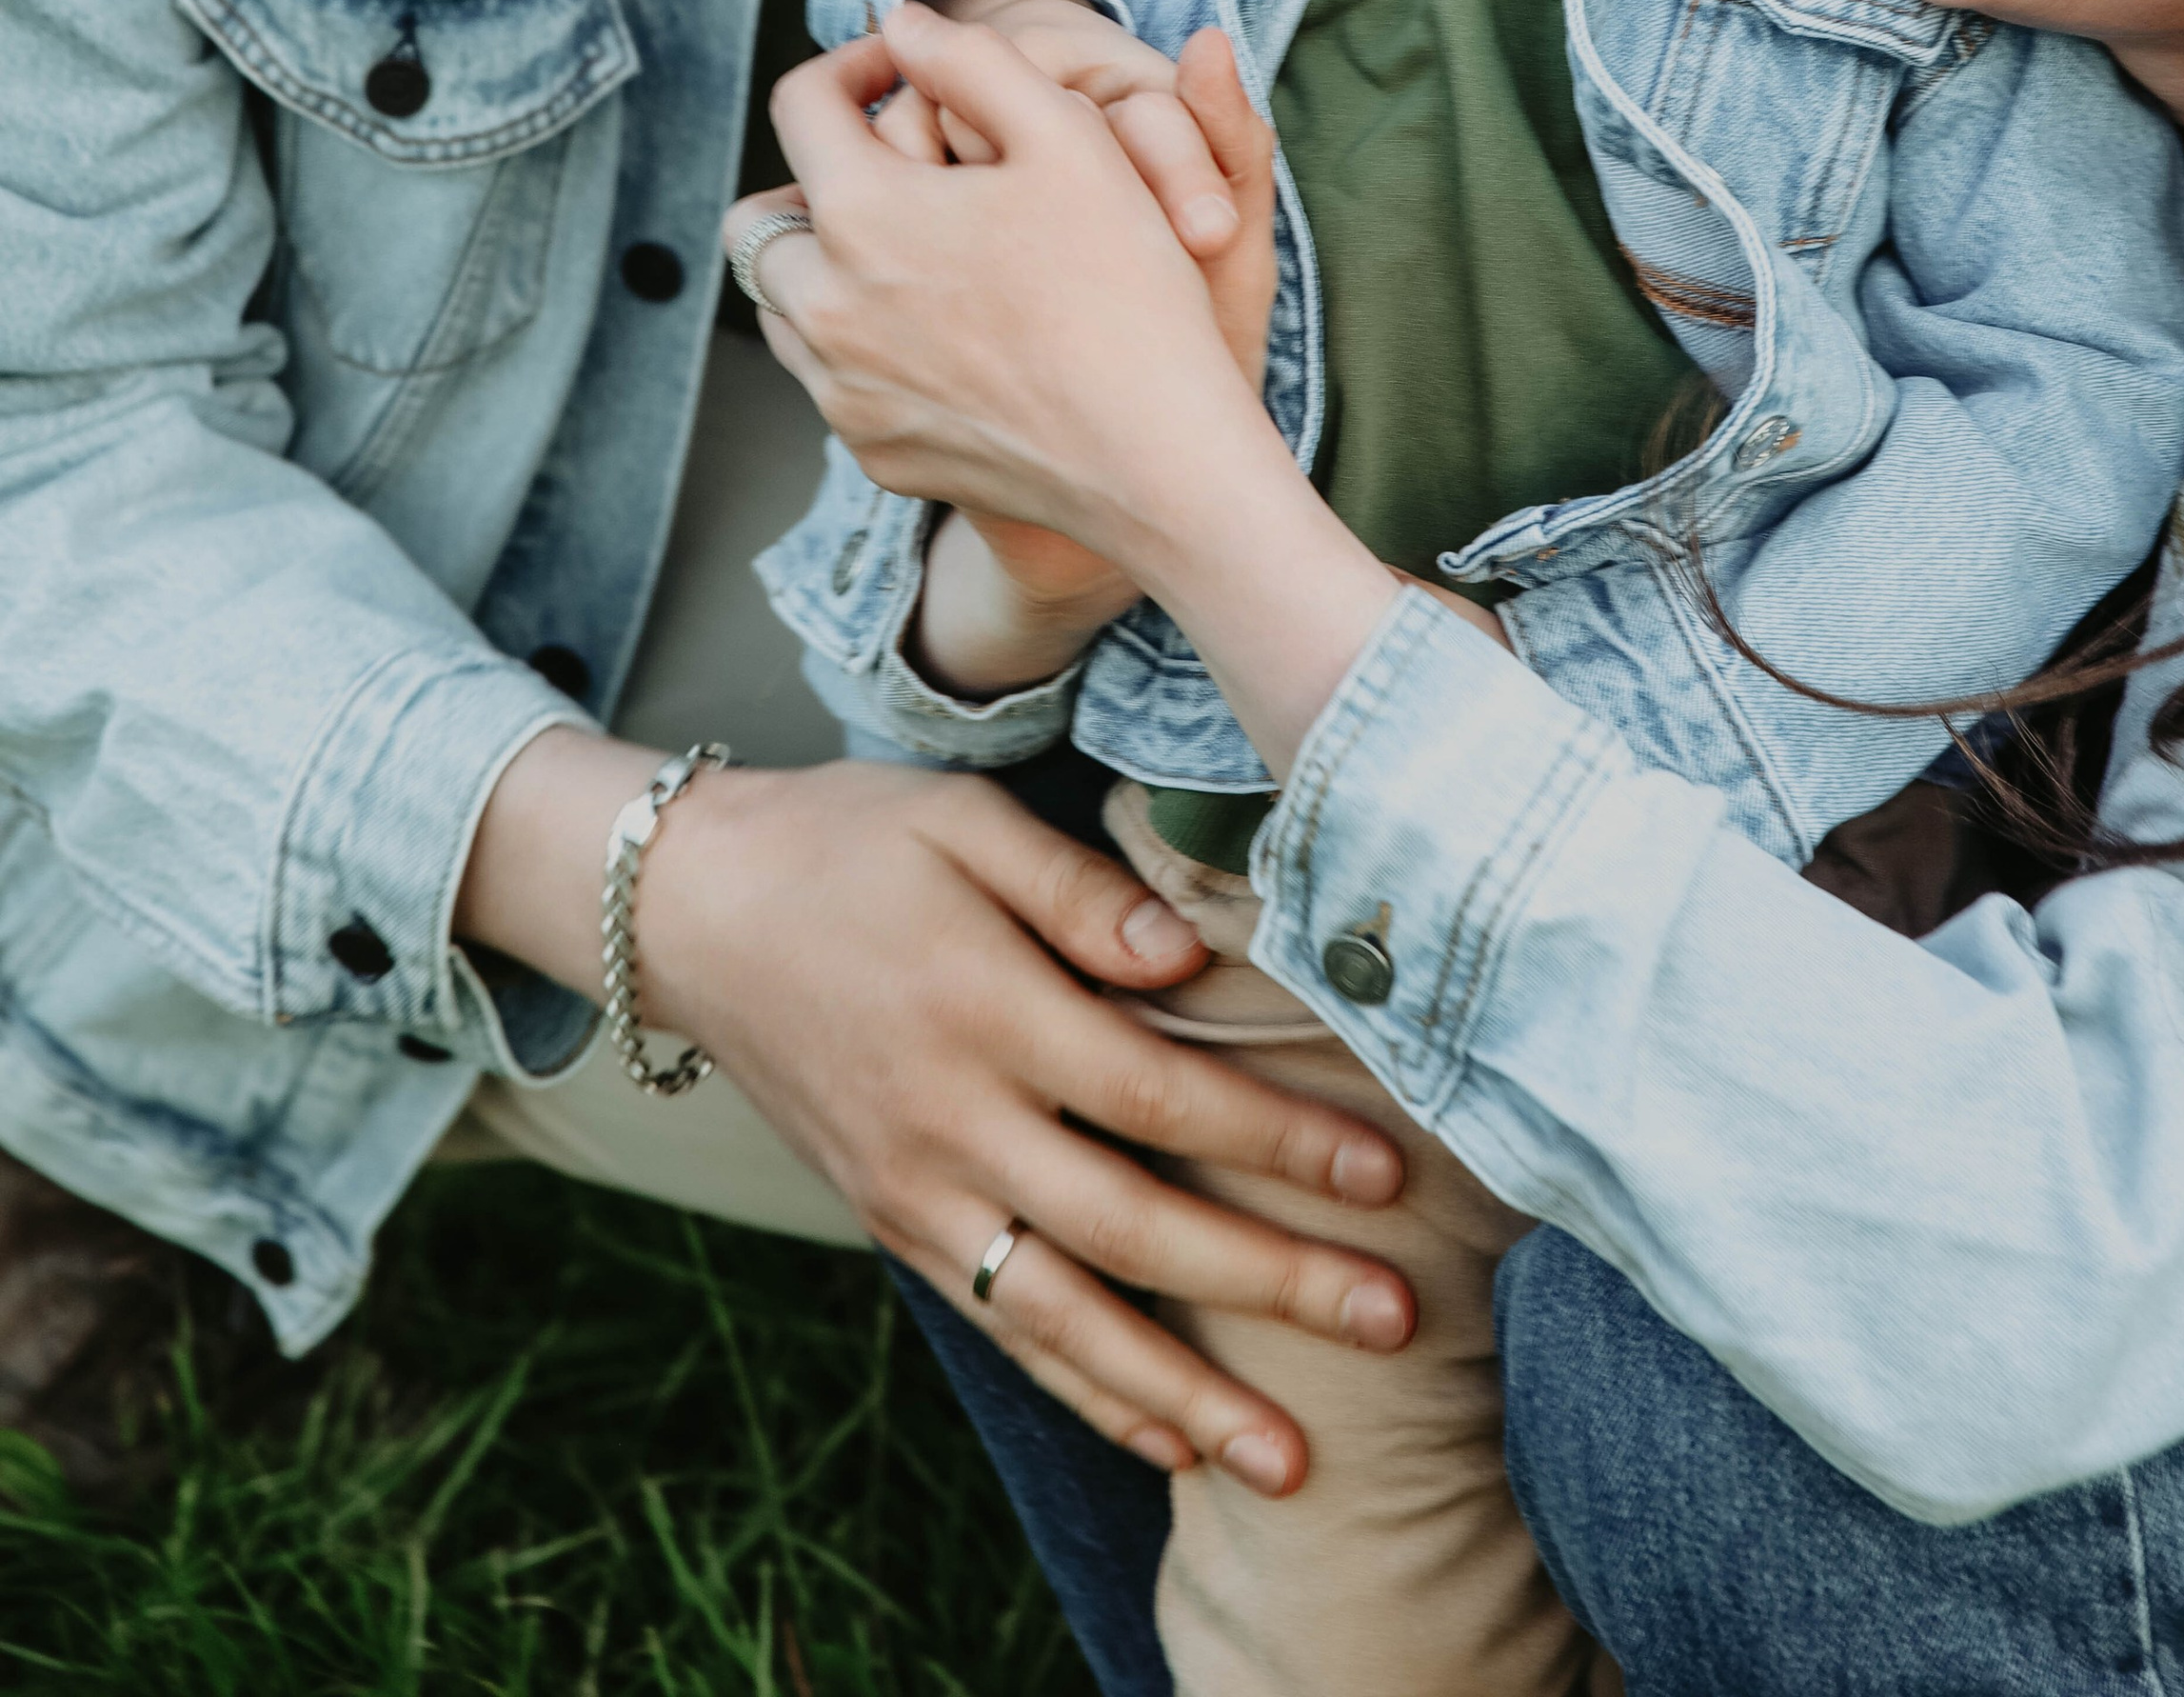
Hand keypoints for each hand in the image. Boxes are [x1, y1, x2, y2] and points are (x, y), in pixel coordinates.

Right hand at [458, 735, 1414, 1483]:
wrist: (693, 911)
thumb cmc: (848, 844)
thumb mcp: (959, 819)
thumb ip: (1078, 888)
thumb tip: (1188, 955)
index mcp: (981, 1005)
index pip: (1154, 1092)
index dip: (1273, 1137)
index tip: (1382, 1173)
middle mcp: (948, 1118)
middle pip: (1130, 1226)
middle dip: (1269, 1281)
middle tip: (1397, 1320)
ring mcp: (914, 1189)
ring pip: (1063, 1317)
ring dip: (1183, 1394)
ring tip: (1290, 1459)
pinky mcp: (893, 1226)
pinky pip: (1001, 1328)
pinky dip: (1086, 1392)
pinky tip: (1168, 1441)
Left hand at [752, 12, 1275, 565]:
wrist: (1159, 458)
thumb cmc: (1126, 288)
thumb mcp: (1070, 135)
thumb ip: (974, 58)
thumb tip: (901, 21)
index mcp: (862, 214)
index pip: (799, 104)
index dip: (851, 64)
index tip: (904, 69)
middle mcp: (826, 307)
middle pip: (761, 215)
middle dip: (822, 177)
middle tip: (904, 170)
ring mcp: (842, 390)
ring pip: (784, 304)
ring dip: (828, 263)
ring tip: (919, 250)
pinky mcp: (872, 450)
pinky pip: (831, 378)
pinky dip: (861, 342)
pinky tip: (945, 331)